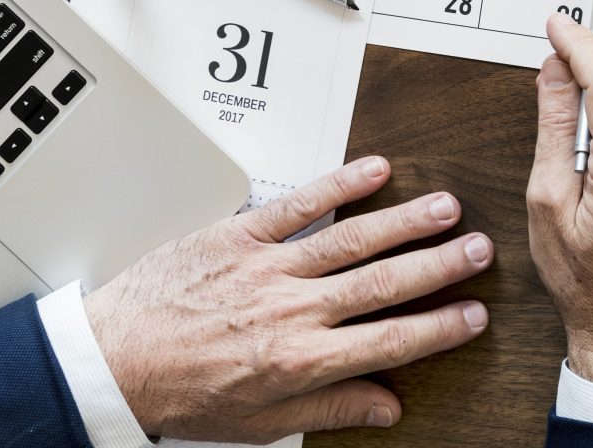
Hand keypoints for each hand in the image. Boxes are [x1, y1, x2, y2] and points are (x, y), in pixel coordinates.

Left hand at [83, 156, 492, 438]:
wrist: (112, 362)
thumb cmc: (179, 393)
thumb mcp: (259, 424)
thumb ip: (329, 411)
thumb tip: (385, 407)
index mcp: (299, 361)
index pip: (390, 341)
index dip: (439, 327)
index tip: (473, 315)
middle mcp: (290, 311)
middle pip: (384, 283)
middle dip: (440, 265)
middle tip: (480, 249)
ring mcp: (266, 269)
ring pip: (353, 239)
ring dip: (406, 221)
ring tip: (447, 208)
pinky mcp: (238, 237)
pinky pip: (299, 205)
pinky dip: (340, 185)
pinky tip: (375, 170)